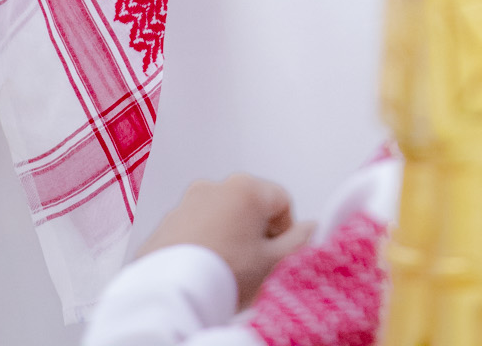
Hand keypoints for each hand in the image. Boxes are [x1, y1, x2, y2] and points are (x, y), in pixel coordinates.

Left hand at [138, 173, 314, 305]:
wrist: (170, 294)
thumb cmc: (223, 275)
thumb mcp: (274, 264)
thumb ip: (302, 242)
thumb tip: (314, 229)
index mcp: (246, 187)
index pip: (283, 201)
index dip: (286, 232)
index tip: (275, 257)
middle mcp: (215, 186)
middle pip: (252, 207)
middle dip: (256, 235)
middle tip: (252, 268)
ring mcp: (187, 202)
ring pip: (223, 217)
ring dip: (230, 238)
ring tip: (226, 271)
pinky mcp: (167, 222)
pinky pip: (196, 228)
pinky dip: (204, 244)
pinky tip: (204, 270)